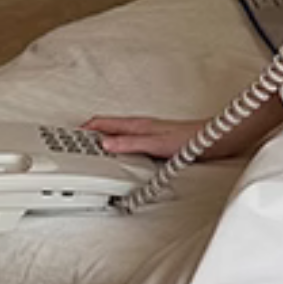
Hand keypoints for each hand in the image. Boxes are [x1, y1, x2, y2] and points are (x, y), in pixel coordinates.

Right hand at [81, 115, 208, 158]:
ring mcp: (147, 135)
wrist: (215, 138)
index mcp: (136, 125)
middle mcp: (140, 128)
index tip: (66, 140)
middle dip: (88, 136)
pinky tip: (120, 160)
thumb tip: (106, 144)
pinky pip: (130, 145)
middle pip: (107, 130)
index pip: (102, 124)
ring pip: (118, 137)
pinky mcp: (156, 143)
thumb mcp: (157, 144)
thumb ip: (132, 144)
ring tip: (90, 154)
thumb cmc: (190, 138)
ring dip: (103, 143)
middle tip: (72, 148)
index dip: (84, 131)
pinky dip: (119, 150)